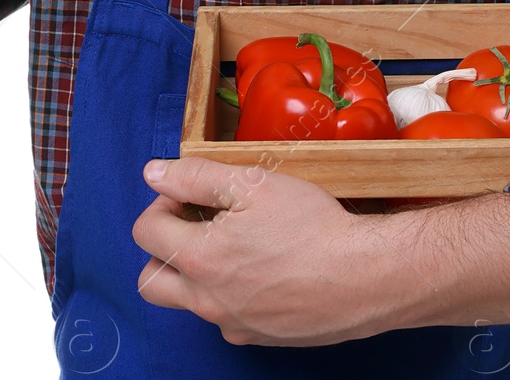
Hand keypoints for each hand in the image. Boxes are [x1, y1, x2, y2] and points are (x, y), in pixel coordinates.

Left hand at [132, 156, 394, 346]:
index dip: (162, 203)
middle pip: (150, 280)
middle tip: (196, 225)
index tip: (189, 194)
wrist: (364, 276)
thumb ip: (196, 176)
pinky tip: (260, 271)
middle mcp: (207, 300)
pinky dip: (230, 296)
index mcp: (198, 259)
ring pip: (188, 303)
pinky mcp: (259, 337)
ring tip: (230, 246)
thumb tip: (153, 173)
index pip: (145, 231)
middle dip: (161, 248)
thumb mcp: (253, 182)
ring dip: (193, 274)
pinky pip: (226, 320)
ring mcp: (232, 324)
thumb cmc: (313, 227)